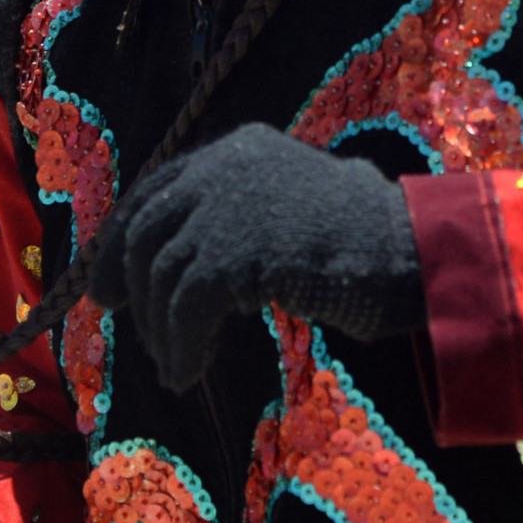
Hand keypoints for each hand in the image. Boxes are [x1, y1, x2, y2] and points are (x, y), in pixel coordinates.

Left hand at [90, 124, 420, 390]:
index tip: (110, 273)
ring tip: (172, 364)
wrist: (413, 249)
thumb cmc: (372, 236)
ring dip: (161, 327)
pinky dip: (181, 346)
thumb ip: (248, 214)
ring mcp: (227, 208)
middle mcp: (225, 168)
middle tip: (117, 316)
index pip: (159, 186)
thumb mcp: (299, 204)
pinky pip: (186, 310)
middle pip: (148, 228)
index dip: (127, 231)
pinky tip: (187, 374)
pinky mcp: (234, 254)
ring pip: (162, 275)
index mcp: (242, 149)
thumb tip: (193, 261)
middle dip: (125, 276)